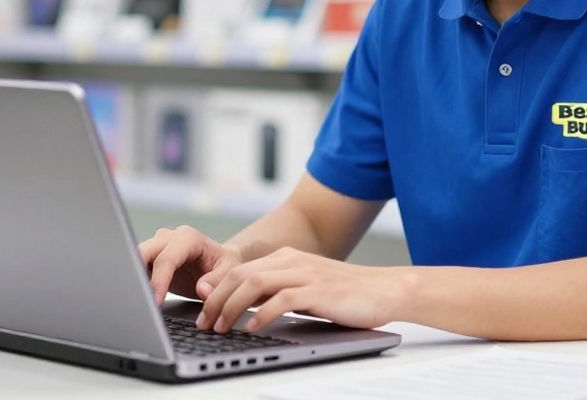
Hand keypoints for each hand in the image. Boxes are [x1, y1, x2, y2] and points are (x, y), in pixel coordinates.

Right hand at [138, 225, 243, 306]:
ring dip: (133, 280)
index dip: (159, 282)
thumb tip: (202, 289)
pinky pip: (136, 269)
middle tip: (137, 302)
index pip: (166, 259)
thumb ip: (217, 281)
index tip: (155, 303)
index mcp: (187, 237)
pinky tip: (137, 299)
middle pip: (142, 253)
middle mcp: (168, 238)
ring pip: (134, 259)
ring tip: (135, 303)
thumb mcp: (229, 272)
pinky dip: (134, 283)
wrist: (218, 263)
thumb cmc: (224, 265)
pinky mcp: (149, 258)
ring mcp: (156, 246)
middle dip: (136, 276)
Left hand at [195, 247, 410, 333]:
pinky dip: (261, 314)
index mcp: (286, 258)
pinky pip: (281, 300)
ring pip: (254, 285)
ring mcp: (305, 274)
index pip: (240, 270)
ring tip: (221, 327)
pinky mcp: (318, 290)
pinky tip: (251, 328)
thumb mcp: (306, 288)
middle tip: (204, 323)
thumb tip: (245, 306)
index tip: (201, 309)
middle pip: (240, 275)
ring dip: (231, 307)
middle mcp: (292, 261)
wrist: (385, 289)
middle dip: (215, 300)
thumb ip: (277, 292)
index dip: (216, 290)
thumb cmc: (346, 294)